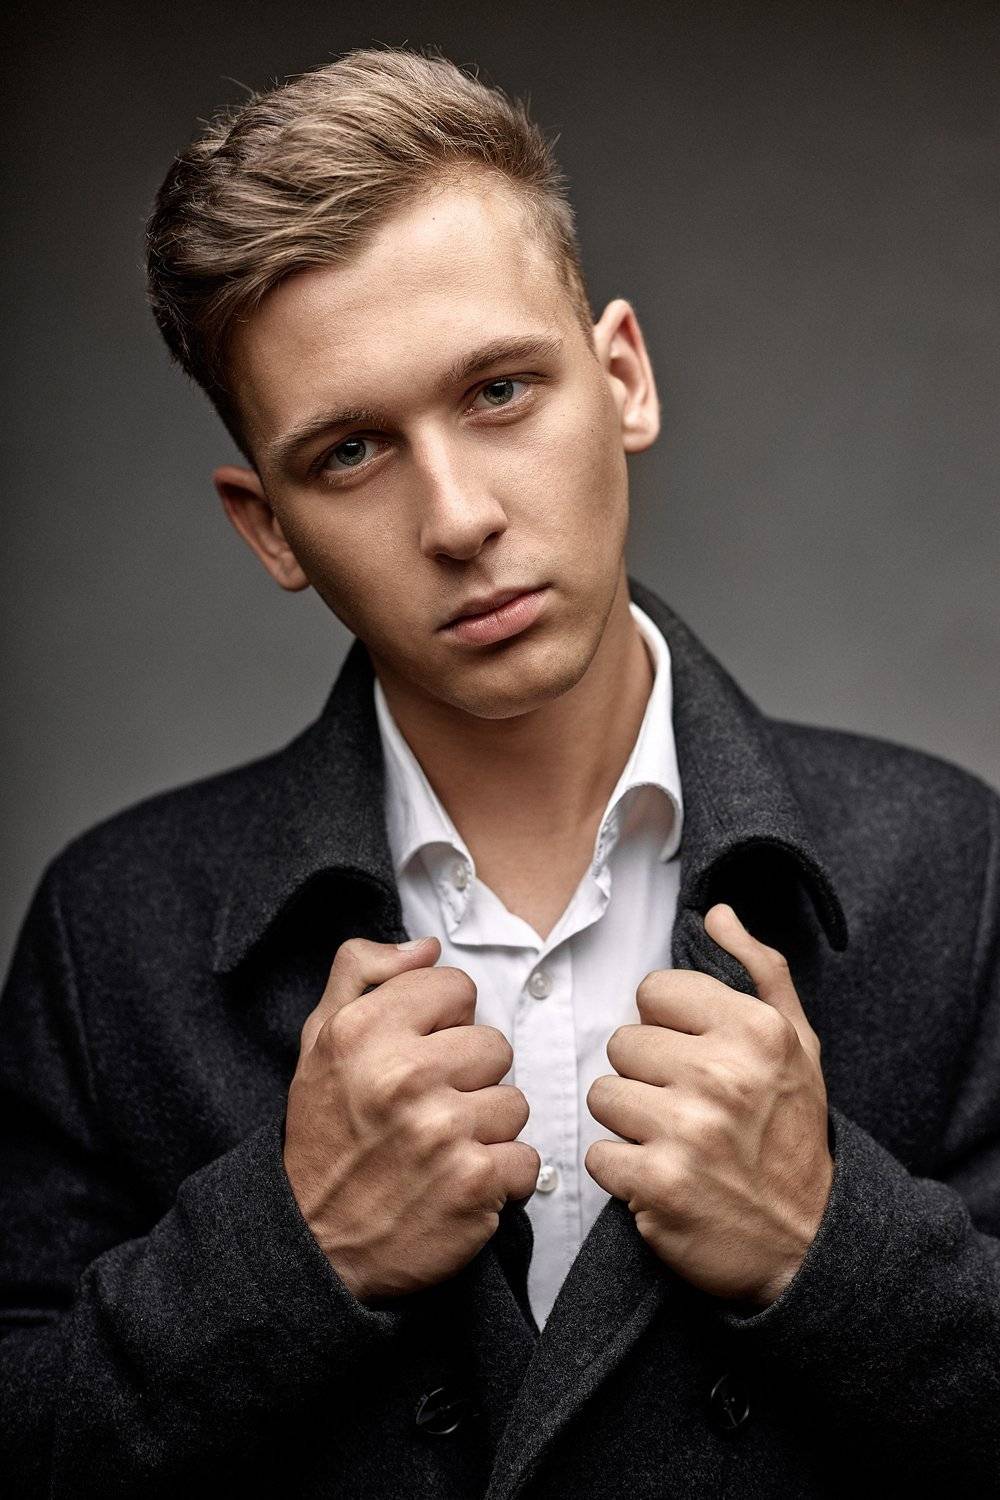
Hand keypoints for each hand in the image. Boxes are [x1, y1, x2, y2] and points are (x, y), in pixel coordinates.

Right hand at [283, 936, 538, 1302]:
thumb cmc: (324, 1136)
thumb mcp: (319, 1041)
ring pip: (515, 1102)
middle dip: (468, 1077)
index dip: (443, 1022)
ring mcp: (444, 1132)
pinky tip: (459, 1183)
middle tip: (427, 1111)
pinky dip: (501, 1177)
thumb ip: (362, 972)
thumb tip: (426, 946)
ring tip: (441, 1149)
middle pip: (494, 1045)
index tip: (418, 1054)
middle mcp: (404, 1076)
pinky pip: (527, 1158)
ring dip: (487, 1129)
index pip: (456, 987)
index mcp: (365, 1031)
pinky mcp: (476, 1185)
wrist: (314, 1244)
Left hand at [585, 904, 832, 1306]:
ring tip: (674, 1141)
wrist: (809, 1243)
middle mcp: (721, 1075)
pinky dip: (622, 1172)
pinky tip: (662, 1177)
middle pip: (622, 1043)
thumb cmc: (795, 1136)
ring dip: (630, 1123)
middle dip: (646, 1076)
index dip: (667, 1026)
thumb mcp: (799, 1046)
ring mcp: (687, 1131)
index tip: (693, 1056)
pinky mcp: (656, 1183)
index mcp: (755, 1031)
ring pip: (603, 1095)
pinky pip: (597, 1154)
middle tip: (688, 1107)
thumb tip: (718, 914)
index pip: (653, 991)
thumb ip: (760, 970)